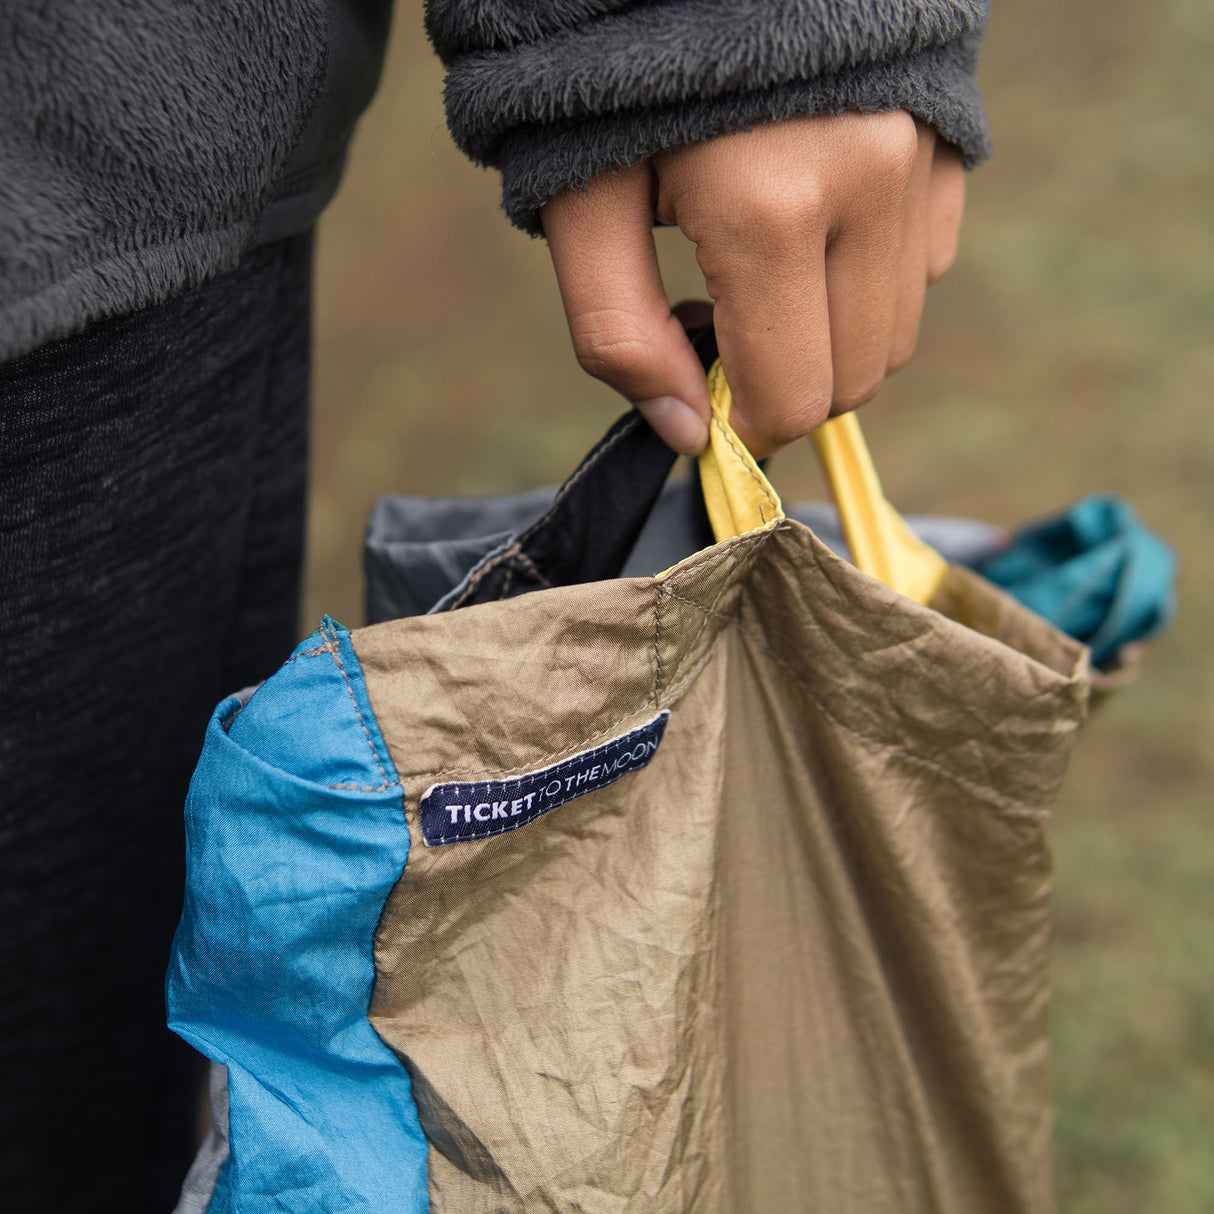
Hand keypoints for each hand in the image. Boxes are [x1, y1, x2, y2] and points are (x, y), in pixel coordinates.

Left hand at [541, 111, 965, 457]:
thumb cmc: (615, 72)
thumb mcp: (577, 201)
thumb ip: (618, 332)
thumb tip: (687, 436)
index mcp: (769, 208)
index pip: (792, 396)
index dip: (746, 426)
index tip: (704, 407)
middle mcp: (868, 181)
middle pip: (856, 377)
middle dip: (786, 385)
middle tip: (720, 329)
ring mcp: (919, 154)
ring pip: (898, 330)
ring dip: (829, 338)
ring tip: (760, 275)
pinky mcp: (948, 136)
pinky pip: (928, 263)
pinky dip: (870, 281)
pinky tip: (811, 232)